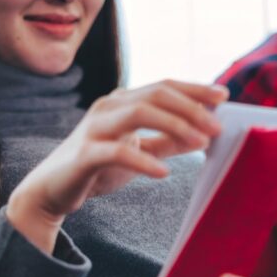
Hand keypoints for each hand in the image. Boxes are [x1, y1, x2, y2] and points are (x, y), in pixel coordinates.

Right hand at [7, 80, 228, 252]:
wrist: (52, 190)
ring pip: (139, 113)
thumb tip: (203, 135)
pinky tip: (164, 173)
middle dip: (192, 108)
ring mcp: (95, 128)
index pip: (164, 86)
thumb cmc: (97, 168)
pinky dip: (144, 160)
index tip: (224, 96)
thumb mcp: (139, 151)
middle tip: (218, 127)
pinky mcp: (85, 154)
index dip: (195, 89)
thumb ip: (168, 141)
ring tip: (201, 142)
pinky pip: (117, 152)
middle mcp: (109, 107)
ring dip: (176, 126)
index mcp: (123, 102)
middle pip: (156, 95)